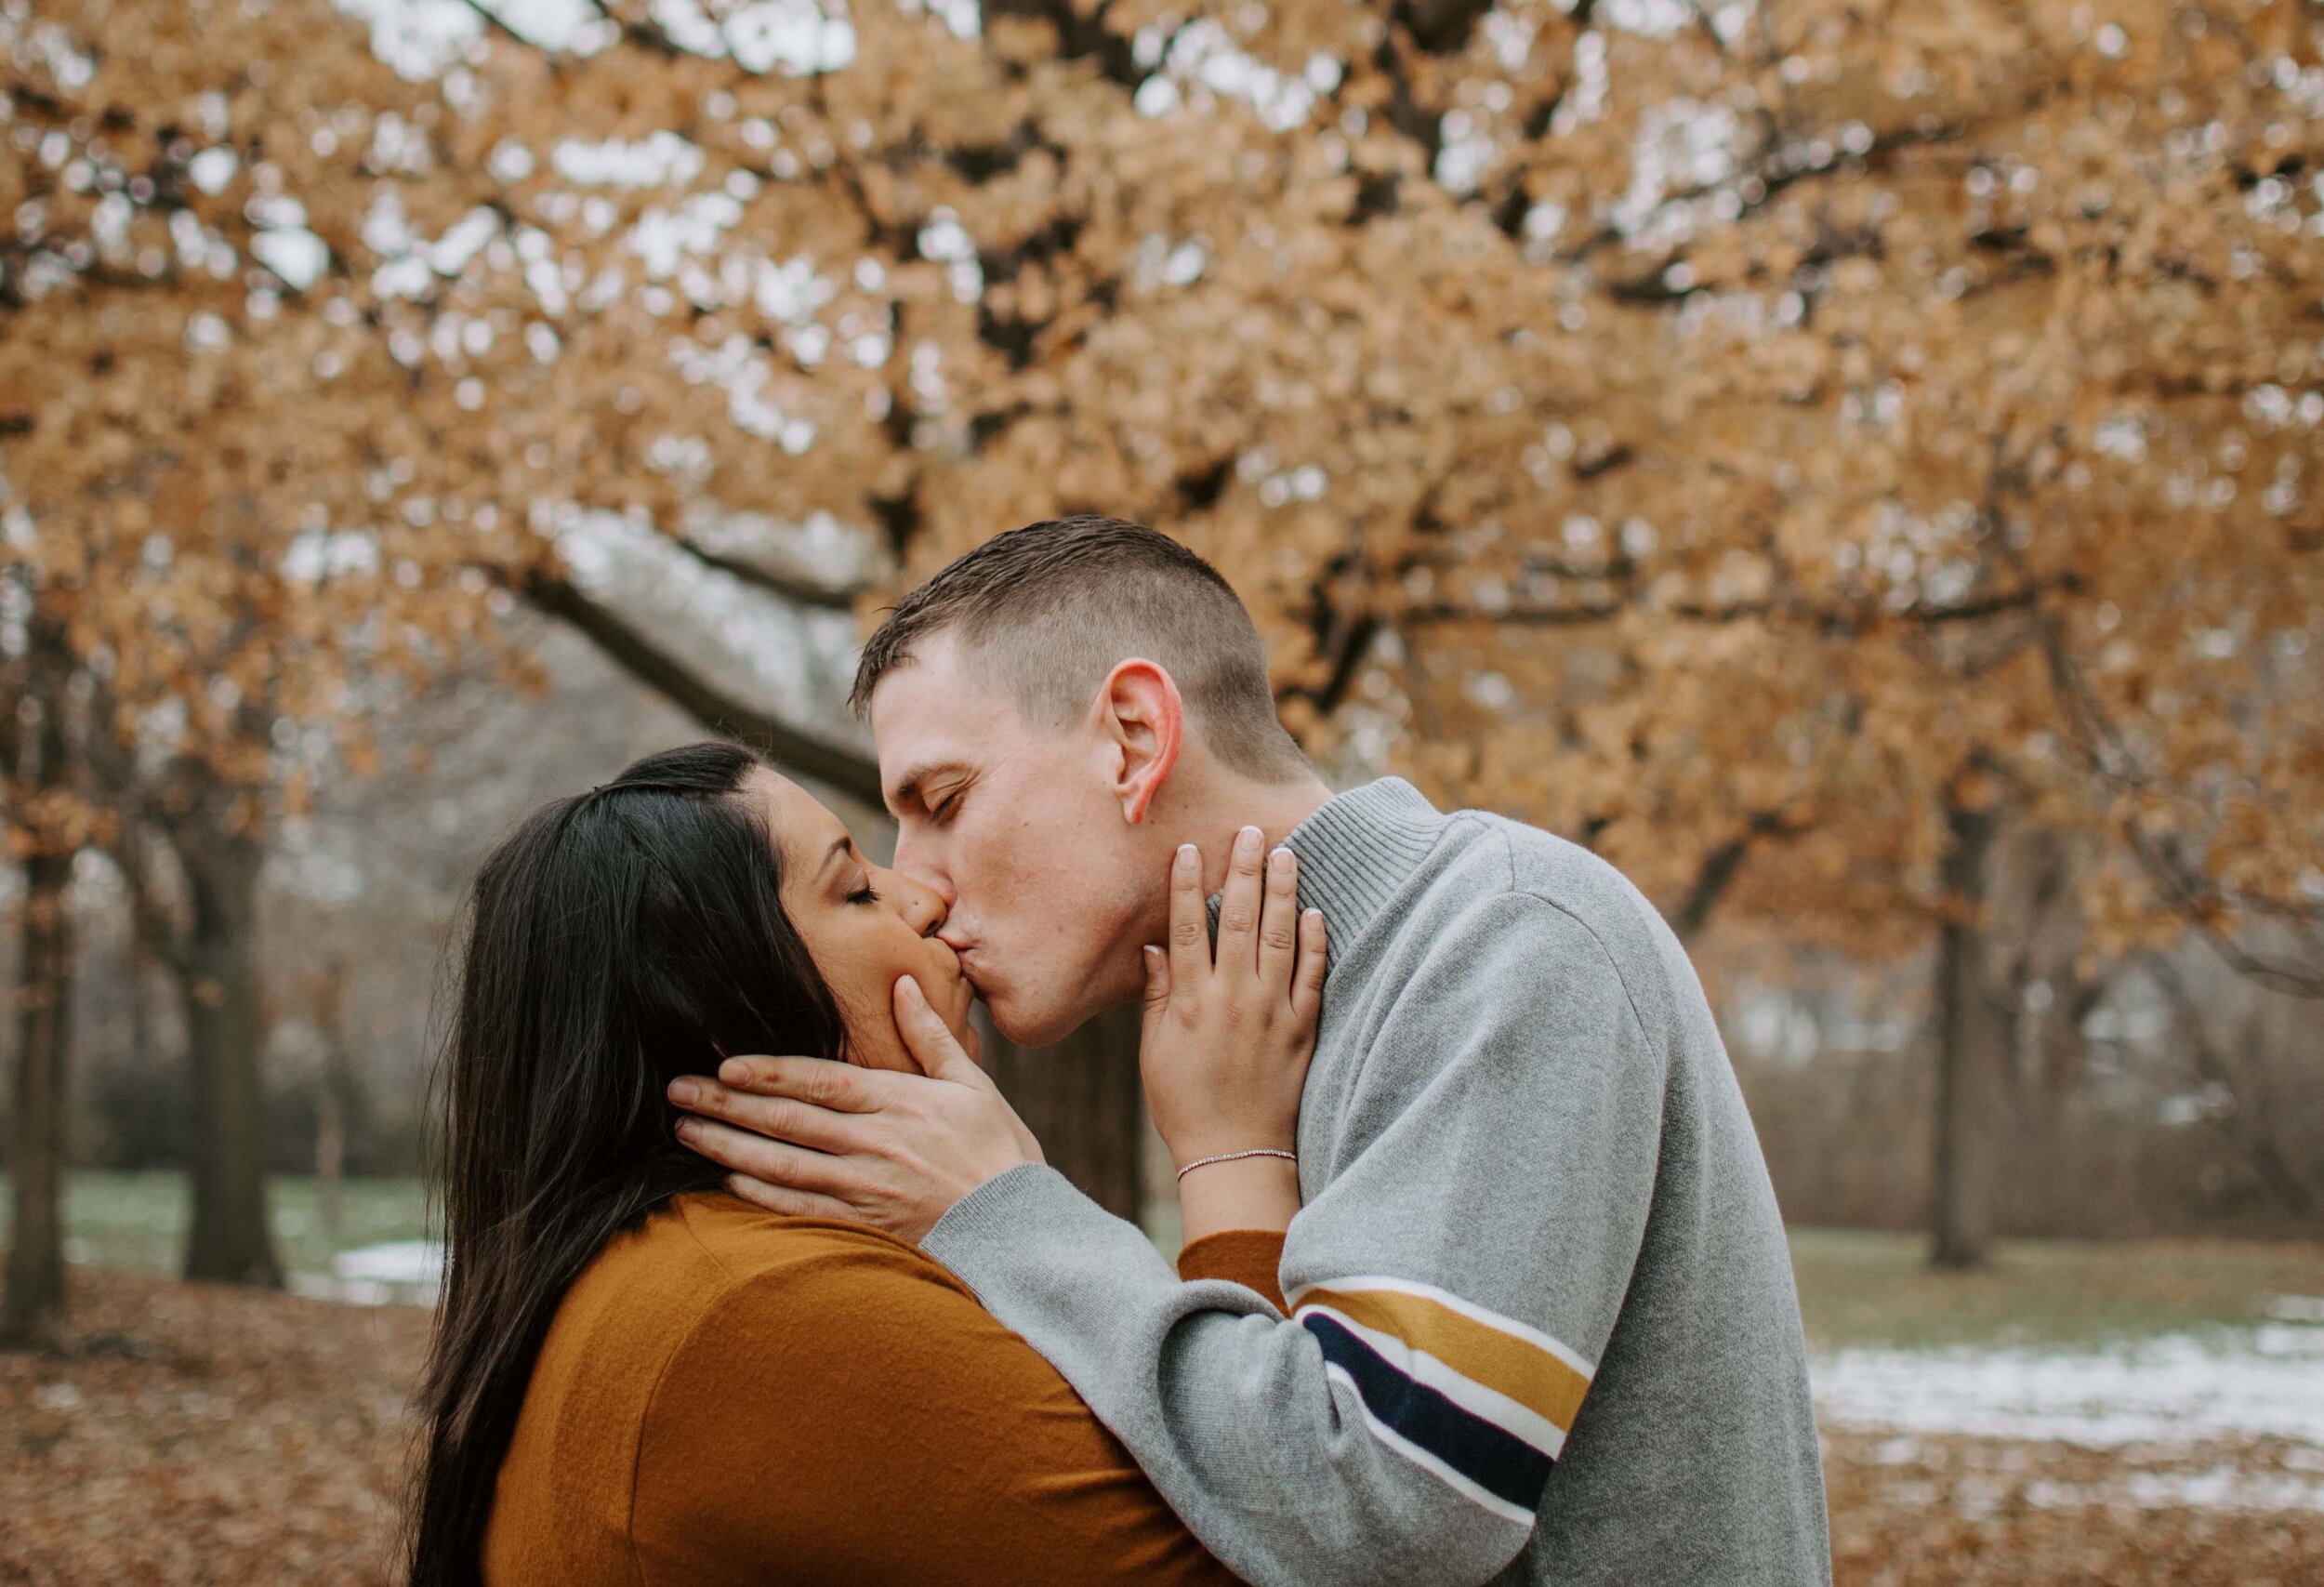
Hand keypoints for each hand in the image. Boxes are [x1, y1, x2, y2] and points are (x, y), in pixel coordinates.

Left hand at [668, 975, 1042, 1244]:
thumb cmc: (999, 1152)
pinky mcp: (865, 1227)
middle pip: (788, 1120)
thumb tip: (905, 983)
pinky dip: (761, 1196)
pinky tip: (728, 1180)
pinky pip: (801, 1210)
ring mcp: (866, 1189)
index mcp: (899, 1103)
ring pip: (783, 1166)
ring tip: (686, 1131)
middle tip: (678, 1089)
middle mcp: (875, 1144)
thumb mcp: (973, 1084)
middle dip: (728, 1103)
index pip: (821, 1082)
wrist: (1020, 1230)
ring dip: (729, 1146)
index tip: (726, 1064)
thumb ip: (929, 1036)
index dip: (770, 1072)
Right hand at [1141, 826, 1327, 1172]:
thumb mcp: (1155, 1050)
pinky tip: (1316, 912)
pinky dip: (1315, 942)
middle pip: (1242, 919)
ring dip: (1284, 892)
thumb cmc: (1184, 1104)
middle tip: (1249, 832)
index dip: (1189, 885)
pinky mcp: (1303, 1029)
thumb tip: (1153, 946)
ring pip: (1282, 937)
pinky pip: (1313, 976)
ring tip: (1286, 854)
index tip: (1190, 849)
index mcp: (1192, 1001)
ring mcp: (1273, 1012)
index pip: (1190, 927)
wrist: (1235, 1154)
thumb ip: (1157, 994)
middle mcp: (1234, 998)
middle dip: (1244, 871)